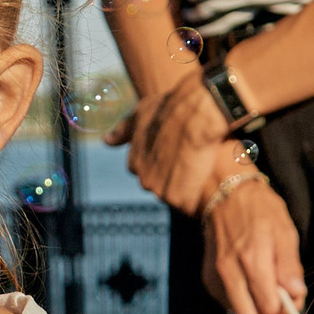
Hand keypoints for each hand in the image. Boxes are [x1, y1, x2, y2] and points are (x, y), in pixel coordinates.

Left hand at [120, 73, 232, 212]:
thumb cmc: (169, 109)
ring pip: (176, 195)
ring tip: (201, 168)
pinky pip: (189, 204)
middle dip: (174, 177)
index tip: (177, 153)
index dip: (165, 163)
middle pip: (161, 186)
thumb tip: (106, 141)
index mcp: (135, 163)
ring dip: (187, 187)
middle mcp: (144, 179)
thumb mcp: (140, 114)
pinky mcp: (179, 199)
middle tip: (190, 160)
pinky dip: (198, 196)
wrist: (195, 114)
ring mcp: (161, 191)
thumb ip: (123, 131)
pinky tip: (206, 180)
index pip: (148, 172)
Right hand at [201, 175, 304, 313]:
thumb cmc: (260, 210)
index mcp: (253, 259)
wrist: (224, 194)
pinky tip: (249, 283)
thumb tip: (296, 294)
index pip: (269, 307)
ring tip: (264, 290)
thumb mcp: (285, 231)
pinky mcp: (209, 279)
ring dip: (254, 309)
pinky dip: (241, 301)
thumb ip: (290, 266)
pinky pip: (228, 304)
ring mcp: (217, 277)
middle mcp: (230, 272)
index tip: (292, 298)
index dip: (285, 309)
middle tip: (278, 302)